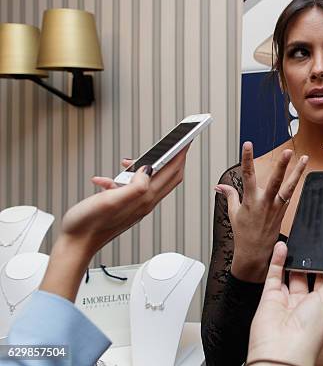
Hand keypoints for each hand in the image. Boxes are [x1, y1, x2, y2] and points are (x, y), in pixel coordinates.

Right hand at [62, 146, 188, 254]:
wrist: (74, 245)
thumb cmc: (87, 224)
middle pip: (168, 177)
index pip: (171, 173)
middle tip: (172, 144)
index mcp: (144, 200)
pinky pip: (132, 188)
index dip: (180, 154)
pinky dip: (124, 179)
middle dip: (172, 158)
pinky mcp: (125, 207)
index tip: (186, 140)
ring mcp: (135, 206)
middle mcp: (144, 204)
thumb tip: (148, 170)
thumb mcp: (110, 201)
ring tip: (129, 161)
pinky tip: (107, 180)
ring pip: (151, 181)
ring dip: (145, 167)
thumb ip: (133, 187)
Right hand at [215, 142, 307, 281]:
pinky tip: (301, 172)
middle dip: (281, 166)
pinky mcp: (283, 212)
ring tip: (304, 159)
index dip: (247, 158)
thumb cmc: (243, 234)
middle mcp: (265, 203)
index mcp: (250, 200)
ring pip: (289, 187)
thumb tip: (218, 186)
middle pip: (275, 181)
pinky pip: (290, 195)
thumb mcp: (233, 213)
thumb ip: (229, 195)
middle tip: (287, 152)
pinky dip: (295, 183)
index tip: (248, 144)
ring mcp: (276, 207)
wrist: (255, 253)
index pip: (247, 175)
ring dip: (297, 173)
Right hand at [247, 242, 322, 365]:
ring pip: (289, 274)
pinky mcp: (269, 297)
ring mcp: (285, 300)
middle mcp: (303, 304)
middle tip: (312, 244)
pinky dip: (277, 260)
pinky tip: (282, 247)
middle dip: (309, 261)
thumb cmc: (308, 335)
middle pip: (307, 276)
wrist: (281, 350)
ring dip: (293, 258)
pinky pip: (274, 275)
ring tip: (298, 241)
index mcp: (322, 307)